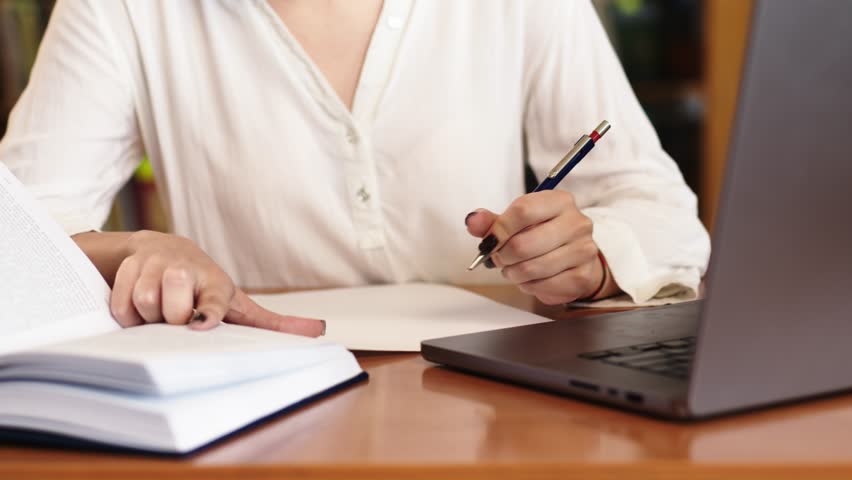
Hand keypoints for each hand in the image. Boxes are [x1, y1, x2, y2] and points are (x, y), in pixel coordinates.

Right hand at [76, 230, 324, 334]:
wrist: (163, 249)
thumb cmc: (205, 285)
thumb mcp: (238, 302)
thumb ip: (273, 323)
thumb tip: (318, 330)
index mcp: (217, 283)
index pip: (214, 300)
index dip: (208, 311)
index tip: (202, 323)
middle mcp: (187, 270)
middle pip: (172, 312)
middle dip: (172, 321)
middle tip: (178, 317)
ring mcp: (156, 266)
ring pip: (144, 307)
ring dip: (149, 318)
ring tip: (160, 311)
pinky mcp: (128, 268)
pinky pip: (120, 307)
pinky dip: (127, 315)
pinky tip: (141, 308)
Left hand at [465, 190, 617, 304]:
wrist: (573, 260)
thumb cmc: (541, 236)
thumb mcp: (516, 223)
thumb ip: (492, 222)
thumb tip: (472, 220)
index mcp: (560, 201)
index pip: (523, 211)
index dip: (499, 230)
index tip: (489, 241)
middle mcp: (577, 223)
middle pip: (523, 244)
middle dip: (502, 256)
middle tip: (499, 259)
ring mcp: (583, 250)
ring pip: (531, 268)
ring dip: (513, 273)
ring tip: (513, 269)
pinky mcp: (582, 276)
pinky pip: (542, 286)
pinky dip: (528, 285)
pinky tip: (531, 279)